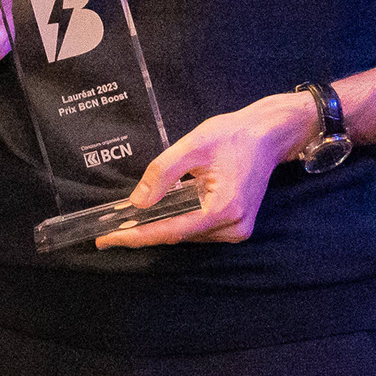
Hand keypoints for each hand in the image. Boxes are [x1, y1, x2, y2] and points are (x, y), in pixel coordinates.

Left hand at [93, 91, 322, 249]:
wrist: (269, 135)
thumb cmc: (233, 136)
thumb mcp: (193, 145)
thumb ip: (163, 173)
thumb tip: (137, 203)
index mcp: (223, 209)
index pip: (170, 230)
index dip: (136, 236)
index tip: (107, 240)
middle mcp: (233, 228)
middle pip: (178, 236)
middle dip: (145, 231)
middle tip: (111, 229)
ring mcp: (238, 231)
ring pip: (187, 235)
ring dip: (162, 226)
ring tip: (132, 220)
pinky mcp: (238, 228)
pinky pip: (200, 230)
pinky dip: (180, 222)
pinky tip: (164, 212)